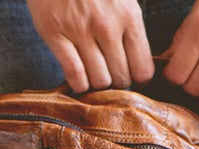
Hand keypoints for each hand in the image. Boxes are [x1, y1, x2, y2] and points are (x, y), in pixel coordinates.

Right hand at [26, 0, 154, 92]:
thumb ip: (131, 23)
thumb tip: (140, 59)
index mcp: (128, 15)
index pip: (142, 68)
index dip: (137, 76)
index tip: (131, 73)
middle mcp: (107, 26)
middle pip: (121, 78)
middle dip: (117, 82)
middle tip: (111, 74)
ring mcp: (80, 31)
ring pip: (99, 81)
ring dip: (98, 84)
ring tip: (95, 74)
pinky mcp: (55, 34)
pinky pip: (74, 74)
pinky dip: (78, 83)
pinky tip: (79, 78)